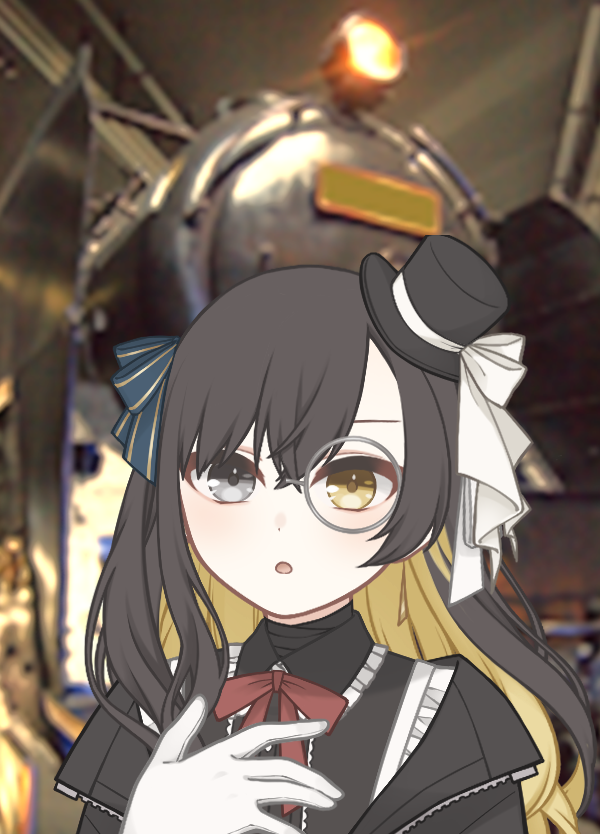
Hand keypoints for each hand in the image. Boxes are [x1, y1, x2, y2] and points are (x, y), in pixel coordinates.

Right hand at [121, 695, 342, 833]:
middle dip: (315, 778)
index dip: (295, 727)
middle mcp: (231, 773)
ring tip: (328, 804)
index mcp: (216, 753)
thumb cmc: (150, 805)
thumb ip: (183, 727)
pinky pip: (271, 825)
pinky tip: (298, 833)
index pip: (264, 732)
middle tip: (333, 788)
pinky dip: (288, 830)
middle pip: (284, 768)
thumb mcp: (161, 758)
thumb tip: (197, 699)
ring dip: (312, 798)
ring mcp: (235, 798)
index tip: (320, 725)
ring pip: (285, 793)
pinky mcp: (234, 822)